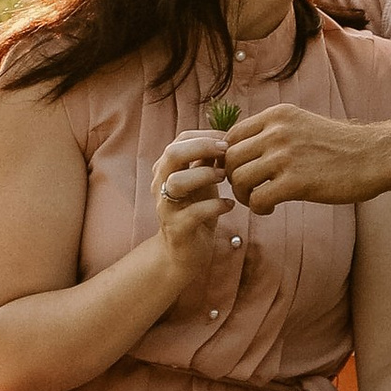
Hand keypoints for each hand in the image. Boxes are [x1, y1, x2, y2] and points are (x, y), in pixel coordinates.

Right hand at [149, 128, 232, 298]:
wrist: (183, 254)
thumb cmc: (196, 212)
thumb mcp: (202, 183)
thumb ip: (208, 161)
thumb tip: (227, 136)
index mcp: (166, 169)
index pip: (180, 140)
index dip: (206, 135)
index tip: (229, 140)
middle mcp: (160, 184)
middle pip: (173, 154)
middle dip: (202, 147)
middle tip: (226, 151)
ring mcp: (166, 207)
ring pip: (177, 181)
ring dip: (204, 174)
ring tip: (224, 177)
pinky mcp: (177, 229)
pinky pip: (193, 213)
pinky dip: (215, 206)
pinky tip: (229, 204)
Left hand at [228, 108, 390, 211]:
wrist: (373, 156)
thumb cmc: (340, 145)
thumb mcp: (302, 124)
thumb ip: (274, 132)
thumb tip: (247, 150)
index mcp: (276, 116)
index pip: (231, 136)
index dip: (228, 158)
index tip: (239, 171)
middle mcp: (276, 132)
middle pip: (230, 158)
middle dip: (232, 178)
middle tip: (247, 189)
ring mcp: (285, 156)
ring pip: (239, 179)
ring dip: (244, 195)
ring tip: (258, 200)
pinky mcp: (295, 182)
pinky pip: (258, 199)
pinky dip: (259, 208)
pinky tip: (271, 208)